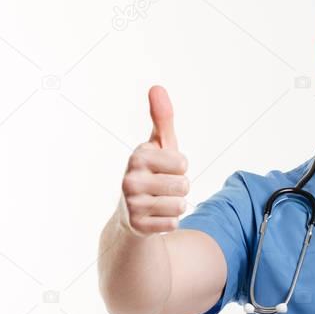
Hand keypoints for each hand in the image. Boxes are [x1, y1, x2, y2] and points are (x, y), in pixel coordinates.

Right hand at [120, 85, 189, 235]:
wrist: (131, 212)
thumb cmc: (152, 172)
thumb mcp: (159, 145)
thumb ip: (162, 118)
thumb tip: (157, 87)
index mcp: (138, 156)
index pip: (183, 163)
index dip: (180, 167)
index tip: (166, 168)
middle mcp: (130, 179)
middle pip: (184, 185)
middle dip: (180, 188)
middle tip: (164, 188)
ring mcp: (132, 204)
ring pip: (180, 205)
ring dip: (177, 205)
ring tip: (161, 202)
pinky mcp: (137, 226)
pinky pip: (173, 223)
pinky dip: (170, 221)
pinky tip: (156, 217)